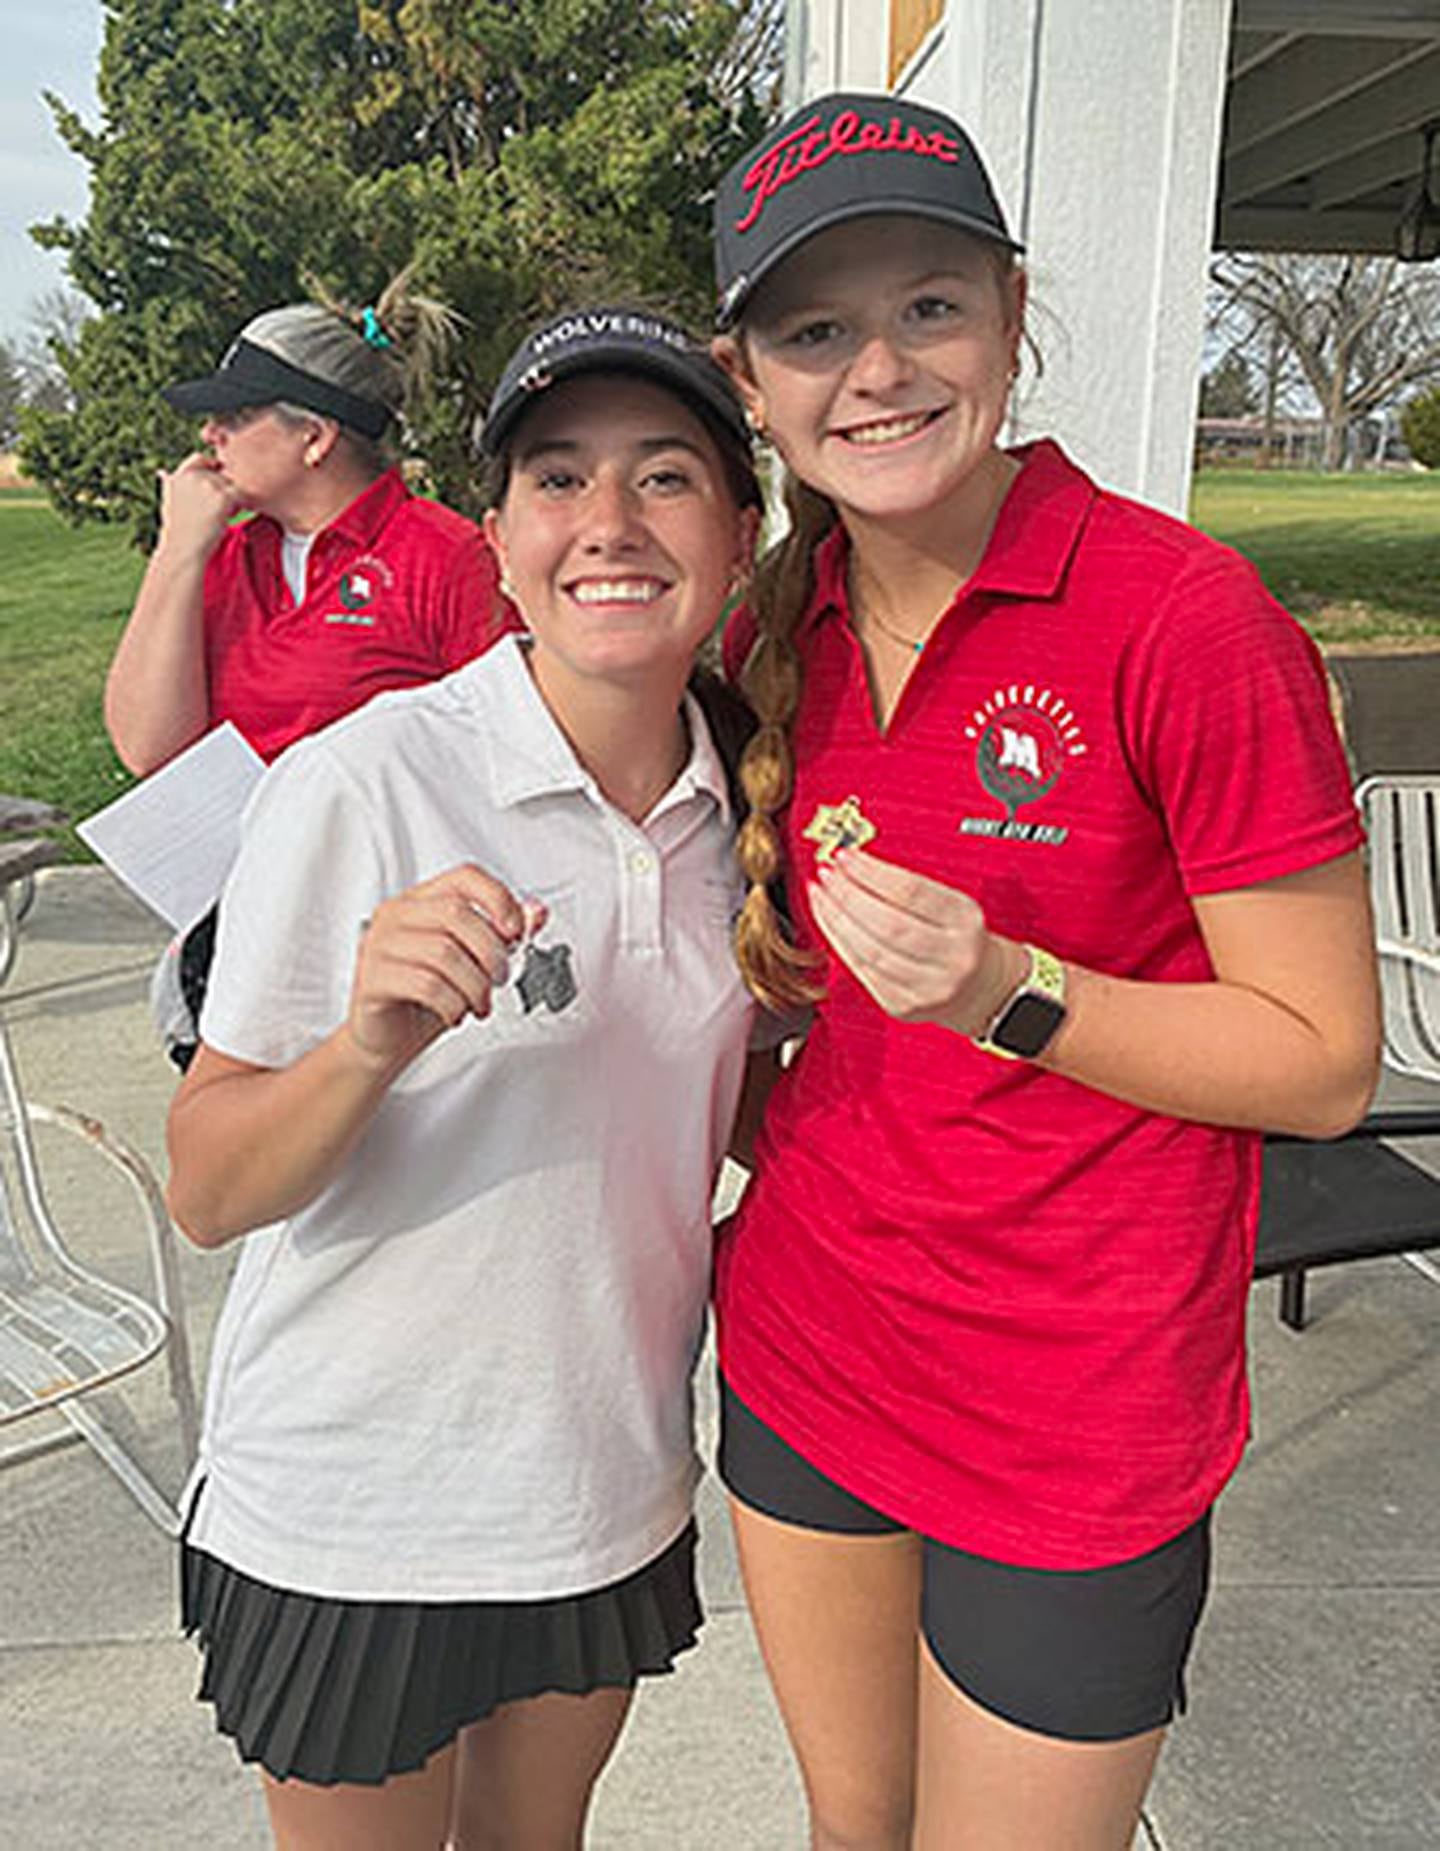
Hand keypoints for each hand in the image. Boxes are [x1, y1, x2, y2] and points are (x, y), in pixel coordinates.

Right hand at [155, 452, 243, 559]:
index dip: (209, 470)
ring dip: (230, 498)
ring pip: (232, 484)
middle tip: (212, 510)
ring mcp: (210, 483)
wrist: (183, 550)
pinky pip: (242, 495)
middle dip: (222, 489)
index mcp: (180, 474)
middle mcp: (194, 474)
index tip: (209, 490)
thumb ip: (169, 484)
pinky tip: (226, 518)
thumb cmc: (177, 531)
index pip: (200, 458)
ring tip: (216, 516)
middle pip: (221, 474)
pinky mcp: (225, 496)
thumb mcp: (168, 502)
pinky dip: (237, 506)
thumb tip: (162, 472)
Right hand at [343, 866, 545, 1074]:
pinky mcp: (372, 979)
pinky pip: (426, 984)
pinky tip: (455, 1014)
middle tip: (501, 979)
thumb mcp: (472, 964)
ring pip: (444, 952)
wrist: (387, 1039)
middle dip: (491, 952)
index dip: (499, 899)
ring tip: (478, 1004)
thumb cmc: (425, 999)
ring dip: (475, 985)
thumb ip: (502, 936)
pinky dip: (453, 1004)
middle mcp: (396, 915)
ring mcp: (379, 944)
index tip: (517, 931)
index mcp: (420, 901)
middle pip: (456, 913)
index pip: (465, 877)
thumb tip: (536, 912)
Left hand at [807, 848, 1024, 1035]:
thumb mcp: (952, 905)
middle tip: (828, 874)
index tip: (846, 856)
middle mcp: (951, 957)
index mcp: (965, 921)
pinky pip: (863, 971)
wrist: (981, 989)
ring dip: (837, 919)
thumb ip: (909, 889)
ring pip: (870, 951)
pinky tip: (830, 923)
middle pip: (887, 923)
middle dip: (848, 895)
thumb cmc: (960, 939)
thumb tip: (853, 866)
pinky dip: (840, 943)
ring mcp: (928, 986)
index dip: (871, 872)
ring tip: (821, 895)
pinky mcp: (903, 1006)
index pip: (910, 891)